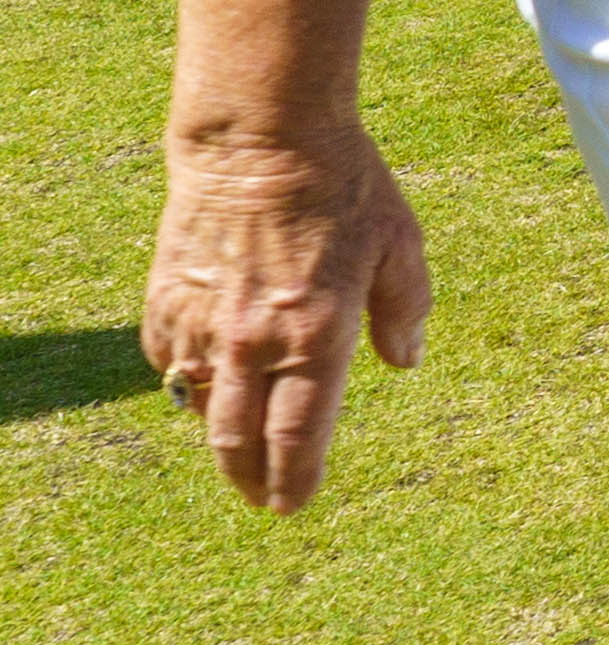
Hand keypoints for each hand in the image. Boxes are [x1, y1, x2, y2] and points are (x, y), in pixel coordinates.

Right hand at [147, 118, 428, 514]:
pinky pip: (168, 361)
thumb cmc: (344, 187)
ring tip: (235, 449)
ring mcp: (203, 321)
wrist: (261, 138)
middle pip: (238, 438)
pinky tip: (199, 385)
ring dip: (216, 433)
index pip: (298, 434)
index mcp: (317, 335)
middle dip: (249, 478)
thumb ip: (405, 310)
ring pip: (197, 405)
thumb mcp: (400, 245)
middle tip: (261, 500)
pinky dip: (183, 380)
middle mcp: (253, 340)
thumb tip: (404, 362)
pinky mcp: (167, 298)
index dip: (294, 478)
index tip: (293, 505)